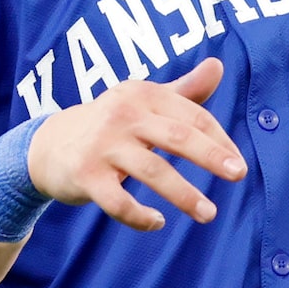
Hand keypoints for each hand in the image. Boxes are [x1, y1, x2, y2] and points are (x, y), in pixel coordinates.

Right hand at [29, 56, 249, 231]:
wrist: (49, 145)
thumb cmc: (112, 125)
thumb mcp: (144, 102)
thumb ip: (184, 90)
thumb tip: (218, 65)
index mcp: (143, 94)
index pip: (191, 116)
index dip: (219, 140)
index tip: (238, 163)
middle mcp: (123, 115)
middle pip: (176, 137)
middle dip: (211, 156)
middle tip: (239, 174)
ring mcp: (103, 146)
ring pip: (153, 172)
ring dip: (184, 195)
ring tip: (208, 214)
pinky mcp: (86, 176)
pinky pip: (119, 202)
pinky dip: (140, 216)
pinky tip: (157, 222)